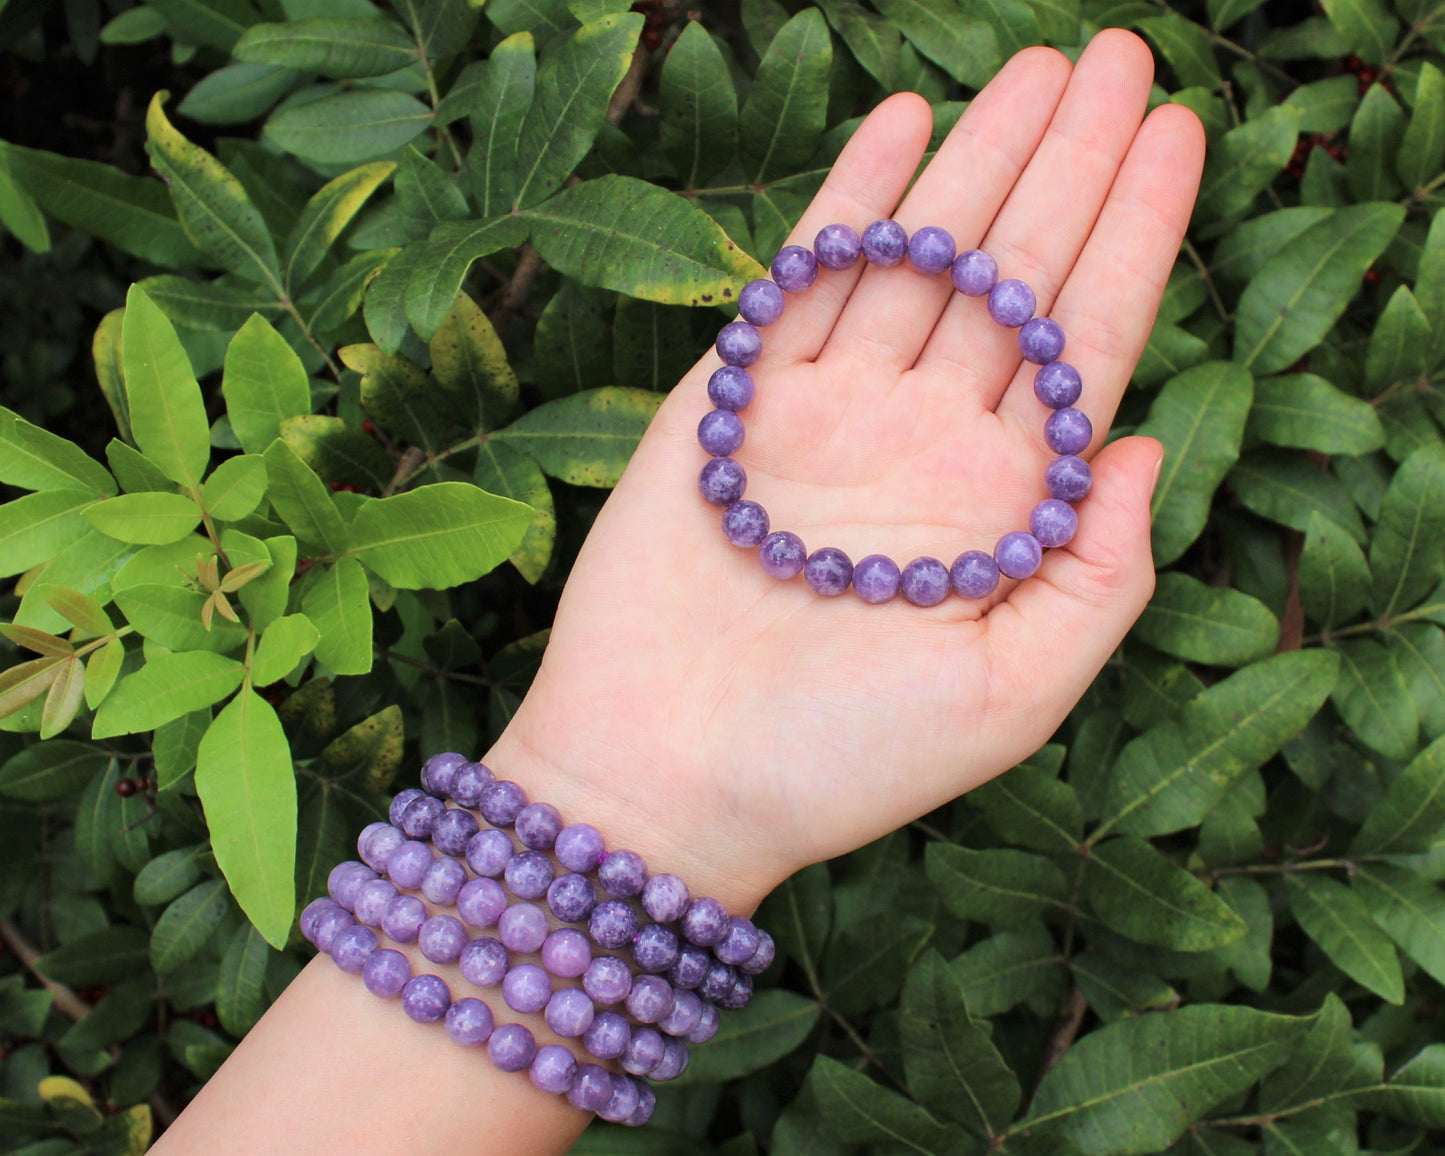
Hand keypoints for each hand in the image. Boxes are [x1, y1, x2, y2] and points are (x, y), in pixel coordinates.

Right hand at [490, 30, 1205, 911]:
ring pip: (920, 261)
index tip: (1176, 137)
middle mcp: (923, 445)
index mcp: (997, 509)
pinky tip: (904, 124)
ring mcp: (828, 415)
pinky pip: (804, 280)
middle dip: (1071, 165)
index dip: (1137, 237)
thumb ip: (1098, 580)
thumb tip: (1146, 449)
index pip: (1086, 345)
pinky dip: (851, 202)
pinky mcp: (735, 401)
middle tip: (1117, 56)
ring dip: (979, 161)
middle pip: (1015, 278)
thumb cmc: (836, 763)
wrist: (662, 779)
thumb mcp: (1009, 701)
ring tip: (1035, 66)